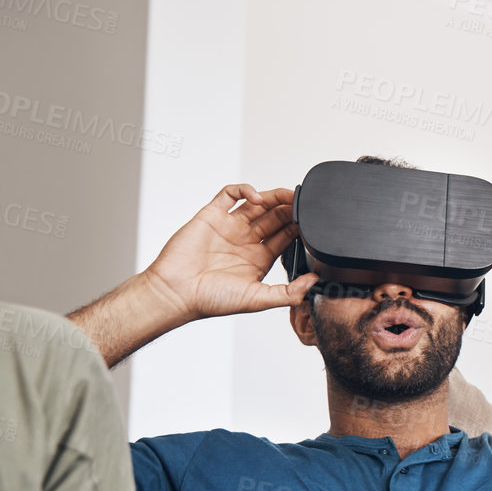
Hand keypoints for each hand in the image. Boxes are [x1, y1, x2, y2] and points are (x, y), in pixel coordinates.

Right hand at [146, 185, 316, 320]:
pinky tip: (257, 198)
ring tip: (289, 195)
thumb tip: (315, 281)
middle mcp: (246, 240)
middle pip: (275, 216)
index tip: (315, 222)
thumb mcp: (258, 299)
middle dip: (291, 208)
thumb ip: (289, 292)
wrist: (176, 293)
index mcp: (260, 258)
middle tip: (306, 203)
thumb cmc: (211, 300)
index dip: (300, 226)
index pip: (286, 235)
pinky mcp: (211, 215)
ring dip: (274, 196)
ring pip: (257, 203)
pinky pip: (229, 195)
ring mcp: (229, 226)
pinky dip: (244, 190)